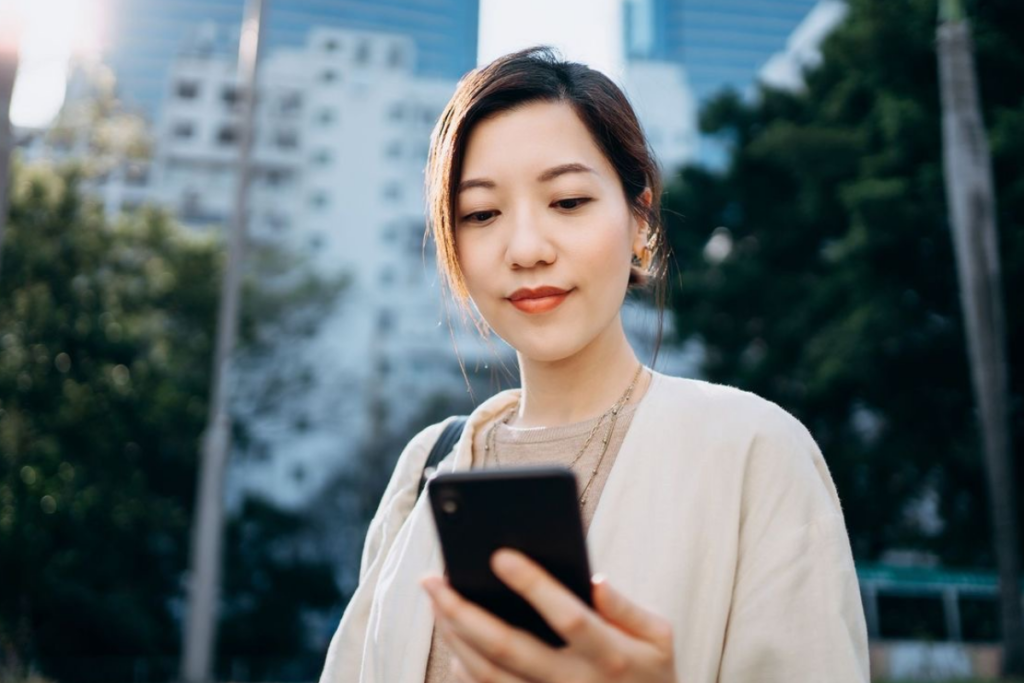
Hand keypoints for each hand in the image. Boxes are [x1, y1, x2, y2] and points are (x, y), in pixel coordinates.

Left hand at [420, 548, 677, 682]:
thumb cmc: (651, 676)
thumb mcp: (658, 639)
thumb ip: (627, 608)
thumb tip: (594, 580)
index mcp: (610, 654)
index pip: (567, 615)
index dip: (534, 585)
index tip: (500, 554)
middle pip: (507, 647)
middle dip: (463, 610)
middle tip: (433, 578)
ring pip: (487, 673)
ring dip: (453, 635)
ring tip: (435, 599)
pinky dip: (462, 667)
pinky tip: (451, 637)